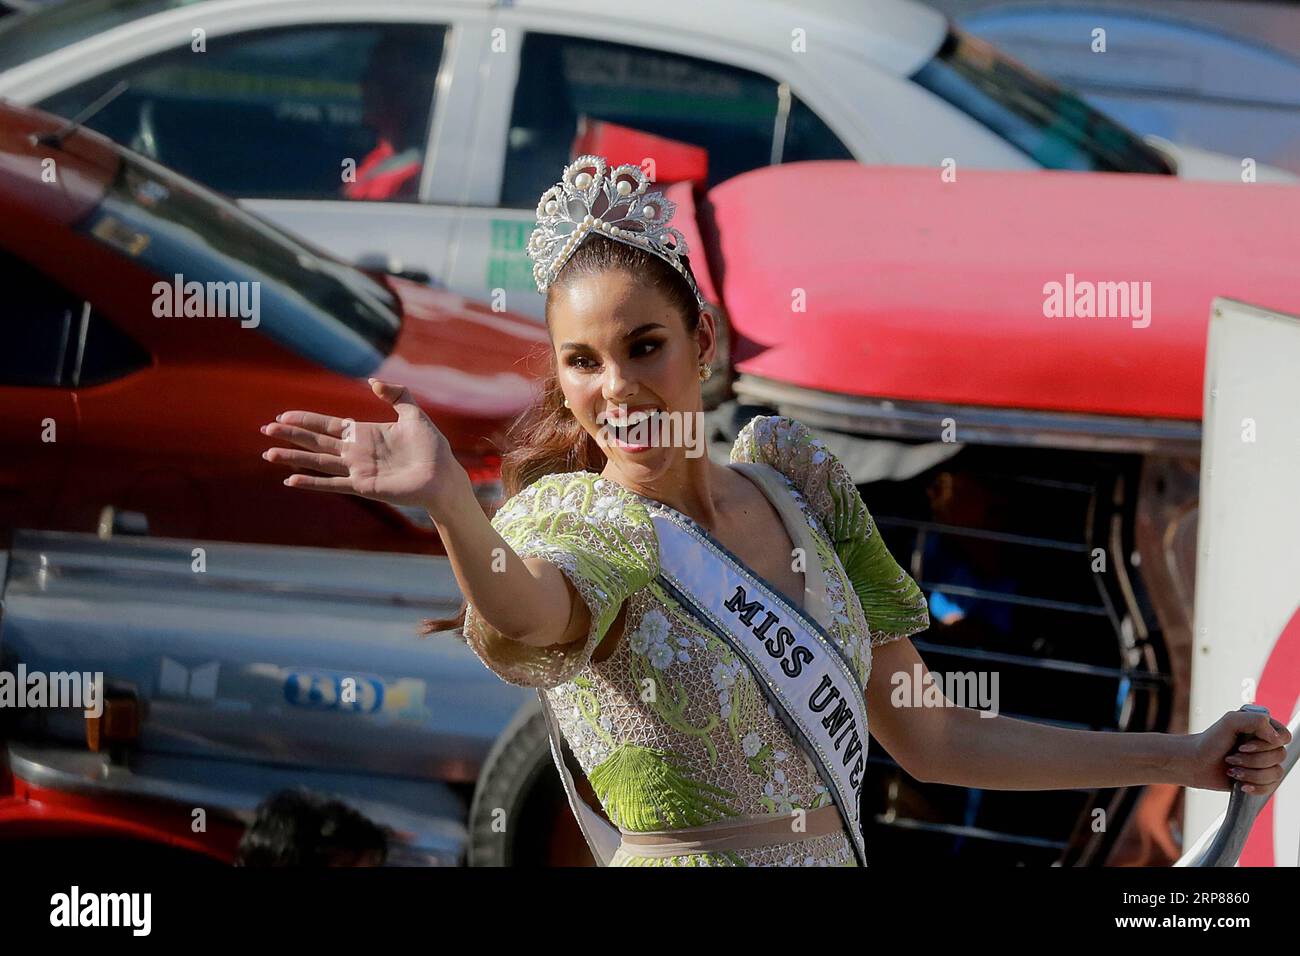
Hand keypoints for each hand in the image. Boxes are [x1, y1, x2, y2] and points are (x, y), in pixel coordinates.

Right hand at [260, 378, 466, 517]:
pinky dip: (312, 483)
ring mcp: (357, 470)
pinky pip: (332, 484)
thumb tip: (372, 381)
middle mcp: (356, 452)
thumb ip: (396, 394)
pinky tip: (291, 480)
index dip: (306, 420)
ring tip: (268, 454)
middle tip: (265, 429)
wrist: (443, 475)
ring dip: (293, 458)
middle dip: (291, 435)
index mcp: (365, 433)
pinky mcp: (363, 486)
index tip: (283, 414)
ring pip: (318, 462)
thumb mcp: (414, 413)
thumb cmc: (432, 447)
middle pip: (316, 442)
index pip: (328, 425)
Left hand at [1183, 709, 1292, 795]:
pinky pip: (1271, 787)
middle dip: (1253, 760)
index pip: (1283, 736)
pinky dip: (1255, 786)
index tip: (1243, 746)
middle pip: (1280, 756)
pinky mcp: (1260, 779)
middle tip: (1231, 758)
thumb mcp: (1230, 722)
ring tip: (1231, 770)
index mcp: (1262, 728)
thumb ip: (1255, 721)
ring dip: (1251, 773)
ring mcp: (1264, 763)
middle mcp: (1266, 745)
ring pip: (1277, 773)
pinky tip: (1240, 784)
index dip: (1267, 744)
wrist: (1195, 764)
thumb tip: (1277, 739)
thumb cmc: (1210, 741)